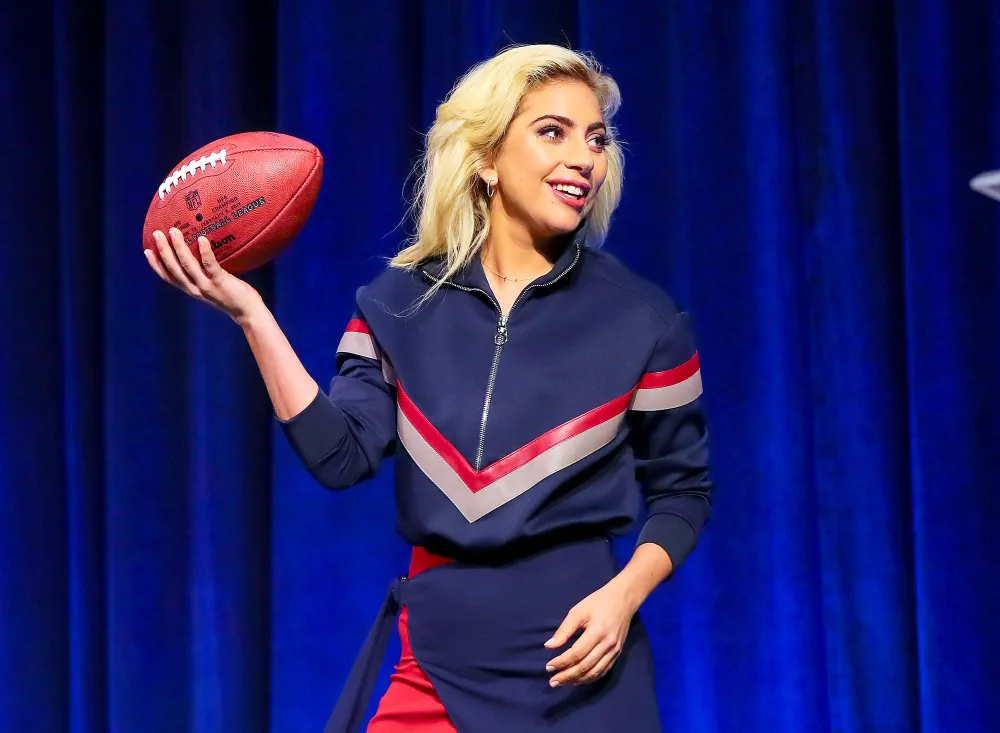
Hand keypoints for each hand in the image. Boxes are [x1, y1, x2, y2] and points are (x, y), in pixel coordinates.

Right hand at [145, 228, 262, 322]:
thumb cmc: (231, 296)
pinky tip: (202, 239)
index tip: (147, 250)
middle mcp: (195, 289)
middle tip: (157, 233)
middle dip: (163, 250)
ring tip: (174, 232)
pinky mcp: (219, 282)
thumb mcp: (211, 286)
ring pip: (187, 265)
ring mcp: (206, 286)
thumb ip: (203, 275)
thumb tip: (200, 252)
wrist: (247, 312)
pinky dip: (204, 252)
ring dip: (179, 248)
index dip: (156, 264)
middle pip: (173, 269)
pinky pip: (210, 265)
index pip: (169, 277)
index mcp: (191, 289)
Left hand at [544, 579, 636, 686]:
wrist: (623, 599)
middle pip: (585, 666)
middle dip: (567, 676)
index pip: (576, 653)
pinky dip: (590, 678)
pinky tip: (578, 680)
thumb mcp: (578, 611)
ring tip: (563, 683)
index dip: (561, 662)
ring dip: (577, 680)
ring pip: (595, 672)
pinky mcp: (618, 654)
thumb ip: (564, 630)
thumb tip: (549, 647)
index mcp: (597, 632)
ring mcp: (614, 651)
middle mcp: (607, 645)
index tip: (548, 667)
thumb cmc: (598, 602)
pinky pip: (603, 671)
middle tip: (553, 682)